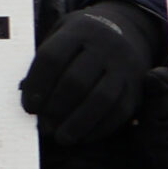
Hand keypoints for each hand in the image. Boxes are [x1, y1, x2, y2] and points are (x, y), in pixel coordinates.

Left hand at [21, 0, 162, 144]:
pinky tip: (84, 137)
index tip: (29, 107)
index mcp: (80, 31)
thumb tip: (35, 104)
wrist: (129, 30)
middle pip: (77, 80)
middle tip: (45, 126)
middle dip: (56, 108)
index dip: (37, 86)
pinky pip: (121, 111)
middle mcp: (106, 46)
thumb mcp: (62, 36)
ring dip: (79, 123)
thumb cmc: (82, 42)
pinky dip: (100, 128)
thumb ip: (47, 65)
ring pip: (102, 98)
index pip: (52, 58)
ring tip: (62, 138)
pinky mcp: (138, 85)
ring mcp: (126, 66)